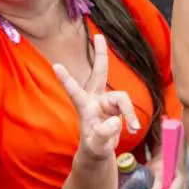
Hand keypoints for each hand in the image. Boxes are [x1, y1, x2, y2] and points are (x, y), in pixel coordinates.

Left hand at [53, 33, 138, 158]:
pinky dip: (132, 119)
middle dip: (101, 56)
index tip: (55, 65)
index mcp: (84, 108)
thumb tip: (114, 122)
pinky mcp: (116, 106)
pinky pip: (128, 107)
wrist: (99, 151)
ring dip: (129, 113)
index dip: (66, 80)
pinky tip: (132, 129)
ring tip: (133, 129)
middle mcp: (95, 100)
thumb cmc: (93, 149)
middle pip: (99, 74)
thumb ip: (103, 136)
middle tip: (99, 36)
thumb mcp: (96, 148)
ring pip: (122, 98)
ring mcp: (106, 102)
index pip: (74, 92)